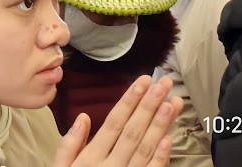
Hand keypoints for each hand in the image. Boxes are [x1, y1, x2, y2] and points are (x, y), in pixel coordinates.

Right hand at [53, 76, 178, 166]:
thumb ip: (69, 145)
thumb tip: (82, 118)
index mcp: (90, 158)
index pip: (114, 123)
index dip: (130, 101)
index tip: (142, 82)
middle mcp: (109, 166)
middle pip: (133, 131)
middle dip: (149, 105)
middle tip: (164, 84)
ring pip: (145, 148)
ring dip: (160, 125)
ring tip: (172, 103)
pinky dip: (161, 157)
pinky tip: (169, 139)